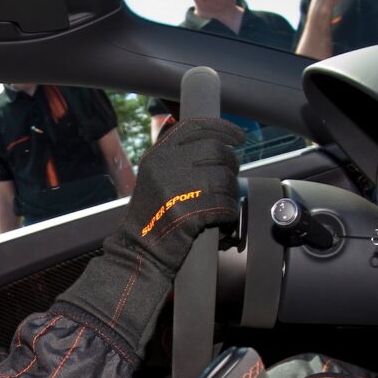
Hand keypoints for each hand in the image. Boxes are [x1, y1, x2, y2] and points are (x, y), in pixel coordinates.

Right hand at [55, 117, 242, 357]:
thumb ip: (178, 159)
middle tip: (230, 178)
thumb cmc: (152, 217)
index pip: (197, 127)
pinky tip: (222, 218)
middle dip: (231, 164)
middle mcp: (166, 167)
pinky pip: (225, 204)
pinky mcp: (189, 212)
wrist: (139, 250)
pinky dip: (229, 212)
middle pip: (216, 151)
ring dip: (230, 193)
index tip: (238, 136)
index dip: (222, 129)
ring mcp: (177, 189)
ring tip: (221, 203)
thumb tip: (217, 144)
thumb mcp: (156, 178)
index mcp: (158, 155)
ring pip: (225, 179)